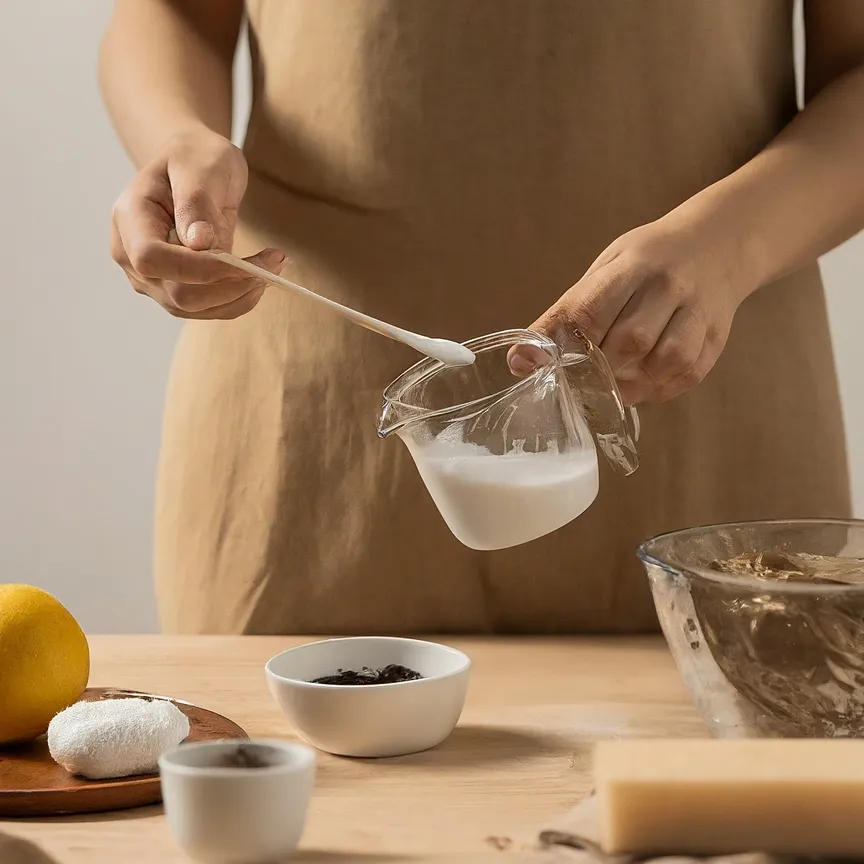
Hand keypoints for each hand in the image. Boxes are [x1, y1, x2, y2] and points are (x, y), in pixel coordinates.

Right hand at [110, 127, 283, 318]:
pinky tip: (260, 278)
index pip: (152, 259)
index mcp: (130, 217)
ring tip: (272, 265)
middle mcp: (131, 254)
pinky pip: (207, 309)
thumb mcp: (200, 165)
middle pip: (177, 295)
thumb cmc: (195, 157)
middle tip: (273, 262)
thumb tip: (199, 244)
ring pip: (194, 309)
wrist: (192, 165)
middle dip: (229, 285)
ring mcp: (151, 277)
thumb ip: (196, 201)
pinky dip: (238, 299)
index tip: (243, 263)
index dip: (198, 270)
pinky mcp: (174, 289)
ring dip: (239, 295)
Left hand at [514, 218, 751, 404]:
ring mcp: (698, 313)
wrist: (719, 244)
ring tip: (612, 386)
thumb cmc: (647, 261)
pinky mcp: (716, 339)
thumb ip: (564, 316)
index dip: (565, 346)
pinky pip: (686, 375)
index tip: (543, 367)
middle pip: (629, 341)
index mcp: (633, 265)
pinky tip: (642, 384)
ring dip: (631, 384)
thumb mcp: (603, 272)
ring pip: (663, 362)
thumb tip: (519, 360)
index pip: (592, 310)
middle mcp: (669, 286)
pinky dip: (658, 389)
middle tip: (581, 379)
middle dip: (599, 368)